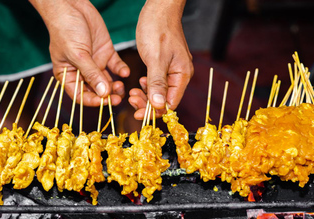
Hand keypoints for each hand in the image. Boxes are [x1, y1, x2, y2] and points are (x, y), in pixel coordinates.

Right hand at [29, 0, 129, 106]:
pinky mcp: (105, 52)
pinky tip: (124, 72)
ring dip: (115, 86)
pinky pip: (115, 66)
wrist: (71, 6)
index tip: (104, 101)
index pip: (81, 96)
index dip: (93, 101)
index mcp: (69, 76)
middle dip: (107, 96)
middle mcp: (82, 72)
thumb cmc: (65, 30)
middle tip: (118, 98)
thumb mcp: (78, 54)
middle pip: (96, 91)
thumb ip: (91, 73)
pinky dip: (121, 70)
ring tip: (121, 87)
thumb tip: (103, 93)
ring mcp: (95, 63)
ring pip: (107, 81)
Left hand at [129, 0, 192, 119]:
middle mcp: (179, 75)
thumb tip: (158, 105)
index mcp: (182, 75)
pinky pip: (156, 83)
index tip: (137, 113)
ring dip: (145, 96)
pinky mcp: (163, 65)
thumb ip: (157, 83)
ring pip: (158, 92)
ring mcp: (171, 70)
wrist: (159, 9)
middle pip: (164, 100)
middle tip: (131, 99)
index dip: (154, 112)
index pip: (170, 104)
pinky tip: (139, 82)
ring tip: (132, 92)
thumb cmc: (159, 29)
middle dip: (147, 104)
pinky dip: (146, 86)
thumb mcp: (156, 58)